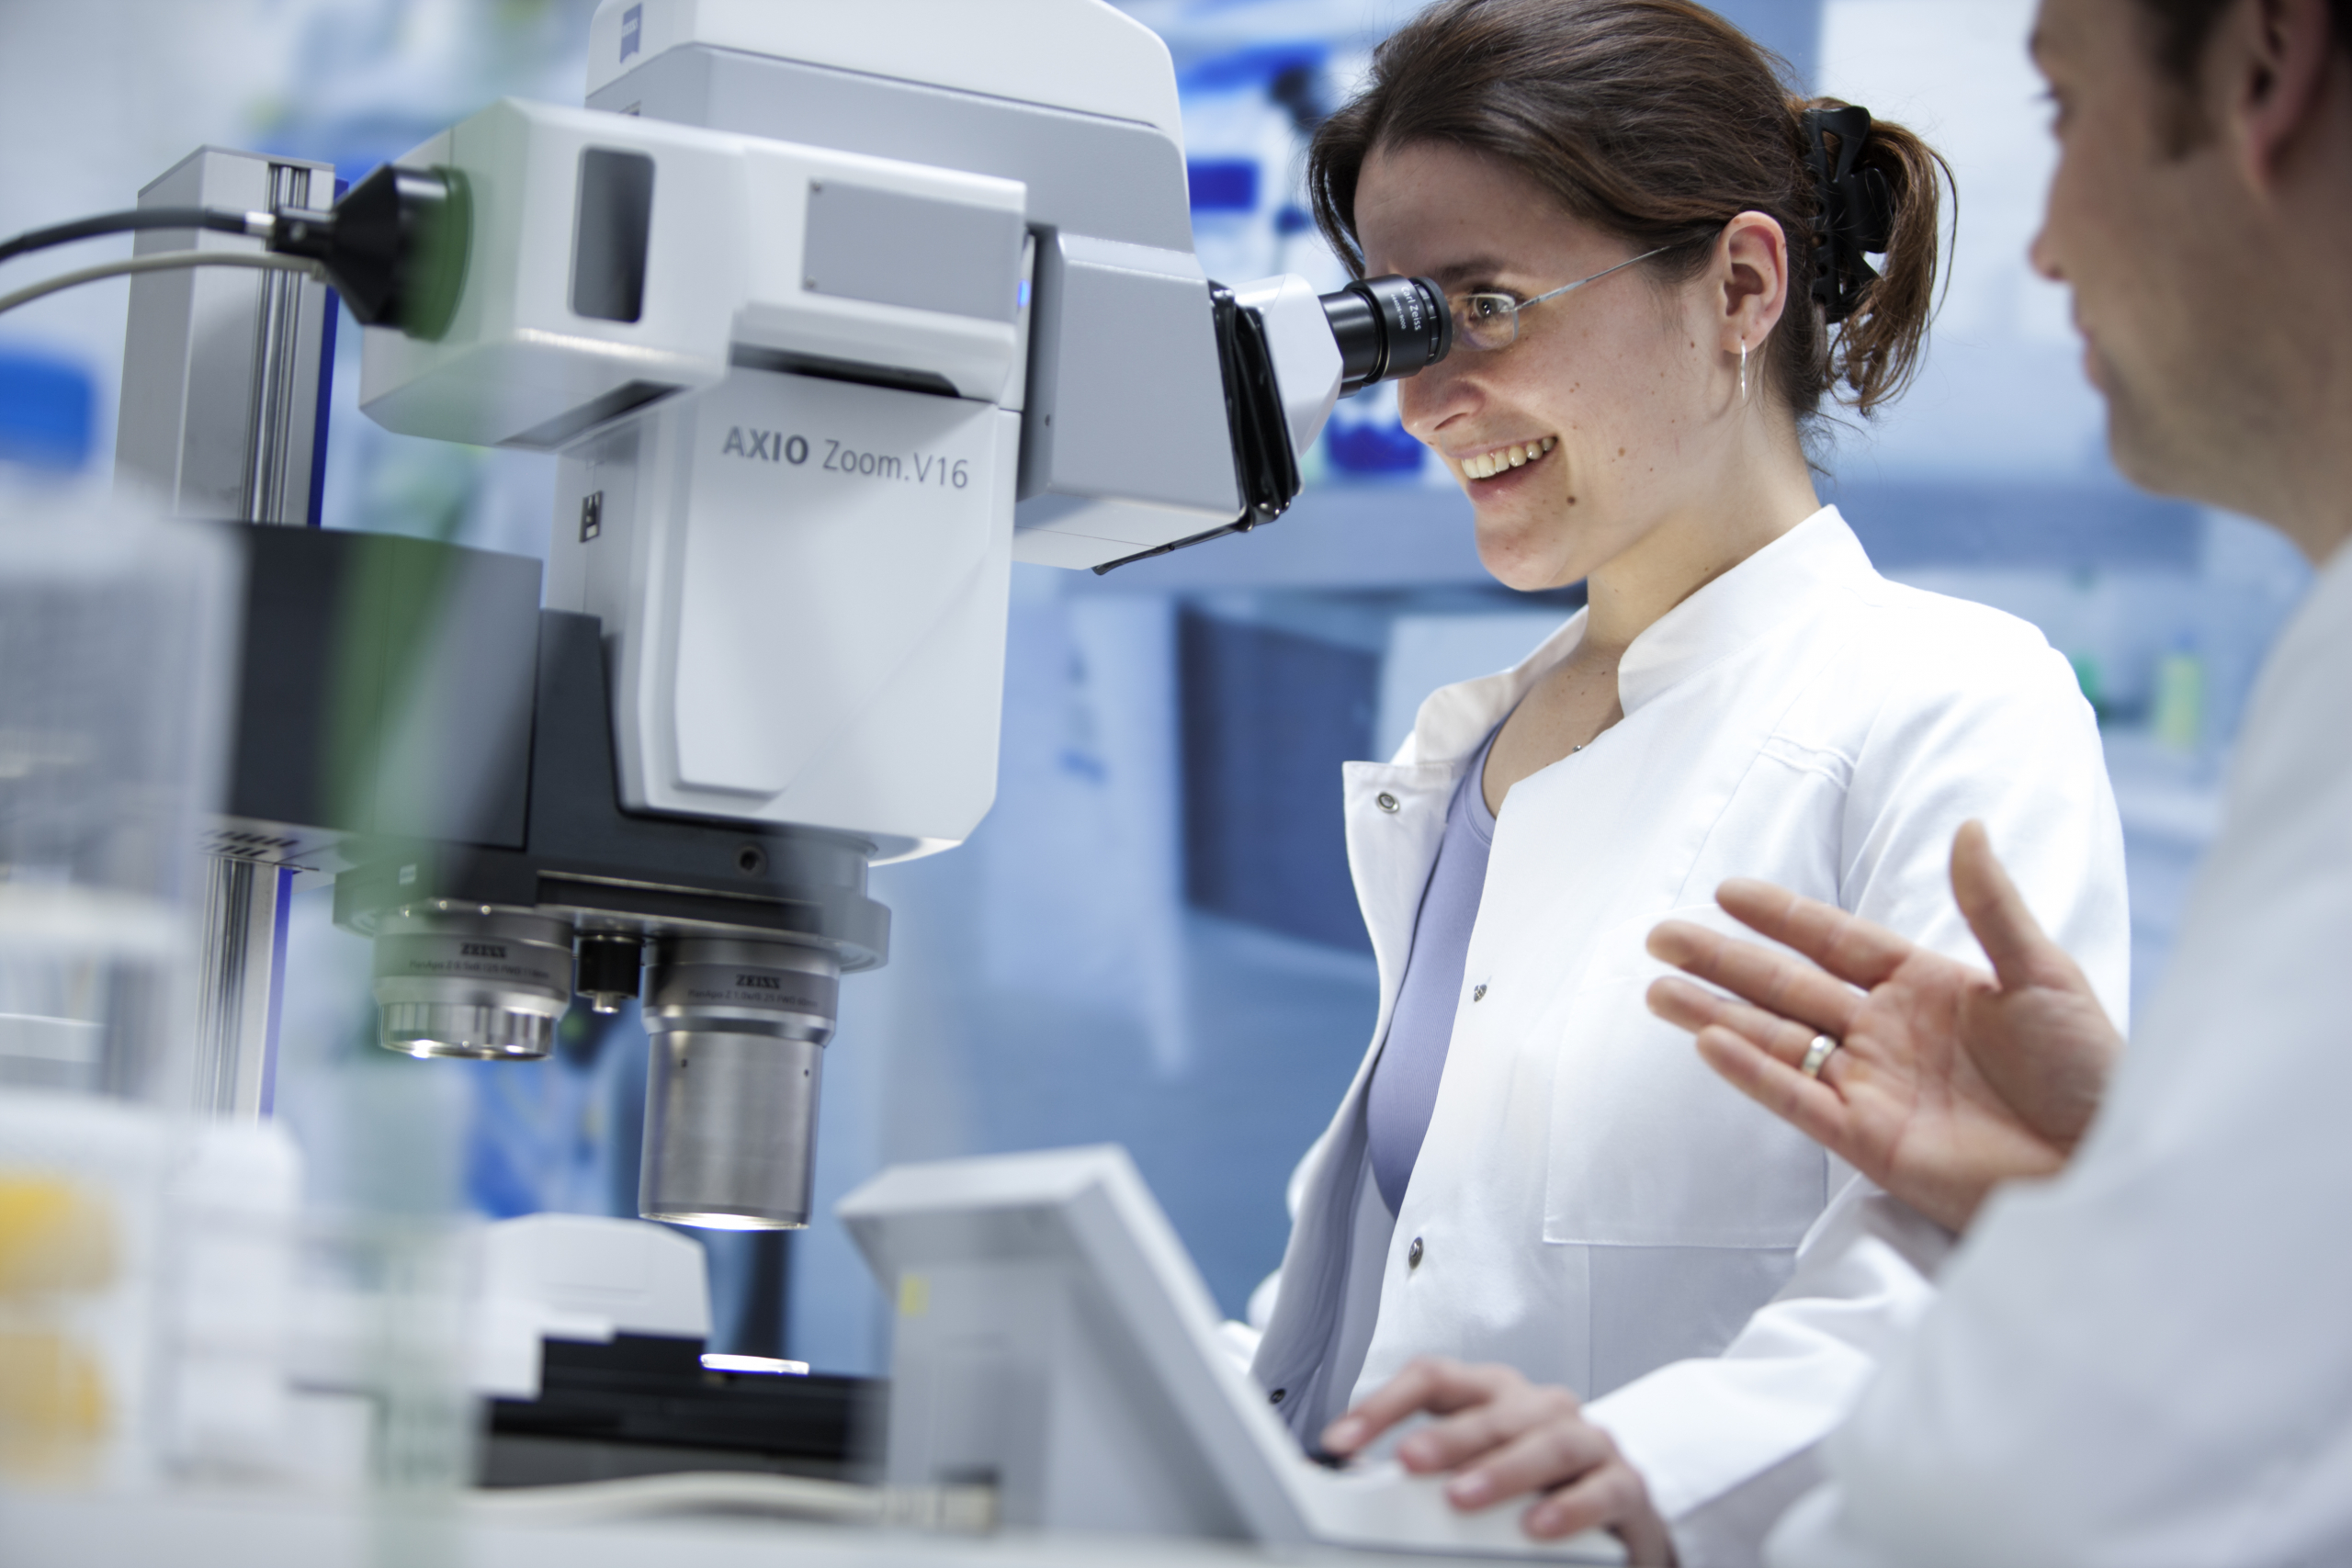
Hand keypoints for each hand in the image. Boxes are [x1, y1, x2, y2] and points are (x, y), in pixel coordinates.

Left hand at [1321, 1357, 1674, 1563]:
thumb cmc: (1535, 1487)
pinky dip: (1570, 1506)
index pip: (1433, 1380)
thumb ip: (1427, 1476)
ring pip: (1547, 1441)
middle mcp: (1538, 1407)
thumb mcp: (1474, 1473)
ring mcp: (1587, 1440)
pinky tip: (1537, 1527)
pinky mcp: (1625, 1484)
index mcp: (1490, 1396)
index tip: (1338, 1441)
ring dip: (1503, 1469)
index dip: (1383, 1405)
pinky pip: (1603, 1489)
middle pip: (1489, 1410)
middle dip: (1446, 1436)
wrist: (1620, 1514)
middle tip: (1407, 1461)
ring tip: (1463, 1498)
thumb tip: (1356, 1486)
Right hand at [1643, 821, 2120, 1231]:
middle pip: (1786, 987)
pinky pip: (1797, 1099)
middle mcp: (1887, 1034)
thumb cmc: (2093, 1073)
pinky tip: (1708, 1045)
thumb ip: (1991, 906)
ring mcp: (1872, 1087)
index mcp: (1926, 988)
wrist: (2111, 1165)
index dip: (1781, 916)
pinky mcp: (1869, 1141)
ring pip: (1776, 1041)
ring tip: (1656, 990)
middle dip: (1722, 961)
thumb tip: (1966, 826)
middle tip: (1660, 935)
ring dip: (1715, 1014)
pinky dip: (1753, 1072)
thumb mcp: (2046, 976)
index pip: (1835, 941)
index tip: (1727, 891)